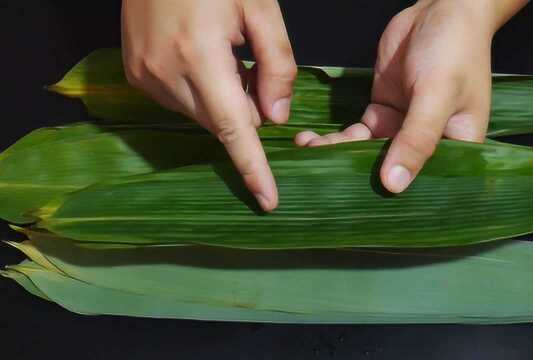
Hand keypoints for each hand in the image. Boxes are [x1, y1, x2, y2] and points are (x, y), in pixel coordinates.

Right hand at [122, 0, 296, 210]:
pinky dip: (200, 92)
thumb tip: (277, 118)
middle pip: (221, 124)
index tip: (268, 201)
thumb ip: (278, 65)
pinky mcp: (136, 73)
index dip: (253, 168)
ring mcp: (145, 76)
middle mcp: (165, 74)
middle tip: (250, 67)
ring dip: (222, 99)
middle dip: (245, 109)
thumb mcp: (260, 8)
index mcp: (200, 56)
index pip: (234, 128)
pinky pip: (180, 102)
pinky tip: (202, 56)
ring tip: (223, 54)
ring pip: (201, 116)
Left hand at [296, 0, 526, 192]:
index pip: (423, 185)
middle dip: (354, 177)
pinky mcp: (382, 112)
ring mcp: (401, 128)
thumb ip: (416, 139)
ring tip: (307, 150)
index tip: (358, 210)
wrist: (443, 9)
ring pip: (366, 154)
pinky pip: (357, 133)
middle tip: (318, 181)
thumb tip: (393, 185)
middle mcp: (427, 145)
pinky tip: (312, 140)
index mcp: (455, 149)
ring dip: (337, 153)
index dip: (393, 199)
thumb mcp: (437, 94)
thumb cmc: (454, 51)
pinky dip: (335, 137)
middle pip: (390, 172)